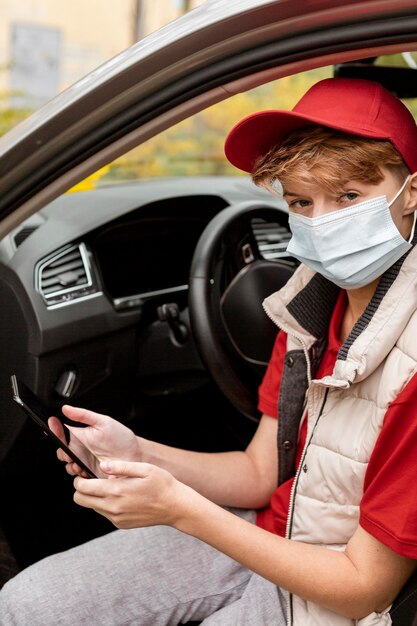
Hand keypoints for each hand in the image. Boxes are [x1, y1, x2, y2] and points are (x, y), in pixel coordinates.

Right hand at [48, 406, 139, 477]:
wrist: (136, 454)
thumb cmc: (120, 437)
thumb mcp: (102, 422)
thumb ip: (83, 415)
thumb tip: (66, 408)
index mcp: (81, 436)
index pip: (62, 434)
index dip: (55, 431)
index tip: (53, 428)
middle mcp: (81, 450)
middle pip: (62, 453)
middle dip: (62, 454)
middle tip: (68, 453)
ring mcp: (85, 463)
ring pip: (69, 467)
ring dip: (70, 466)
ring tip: (78, 464)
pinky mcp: (91, 475)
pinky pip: (81, 479)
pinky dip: (80, 477)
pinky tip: (86, 472)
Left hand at [73, 460, 196, 528]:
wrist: (175, 506)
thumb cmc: (161, 484)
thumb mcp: (144, 468)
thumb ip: (121, 467)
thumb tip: (102, 465)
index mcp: (116, 491)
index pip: (82, 488)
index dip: (79, 479)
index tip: (85, 473)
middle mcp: (113, 508)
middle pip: (80, 500)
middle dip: (82, 489)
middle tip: (93, 480)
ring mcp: (116, 518)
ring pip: (92, 507)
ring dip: (94, 497)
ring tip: (110, 486)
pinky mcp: (120, 524)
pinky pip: (104, 513)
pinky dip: (106, 505)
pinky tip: (121, 496)